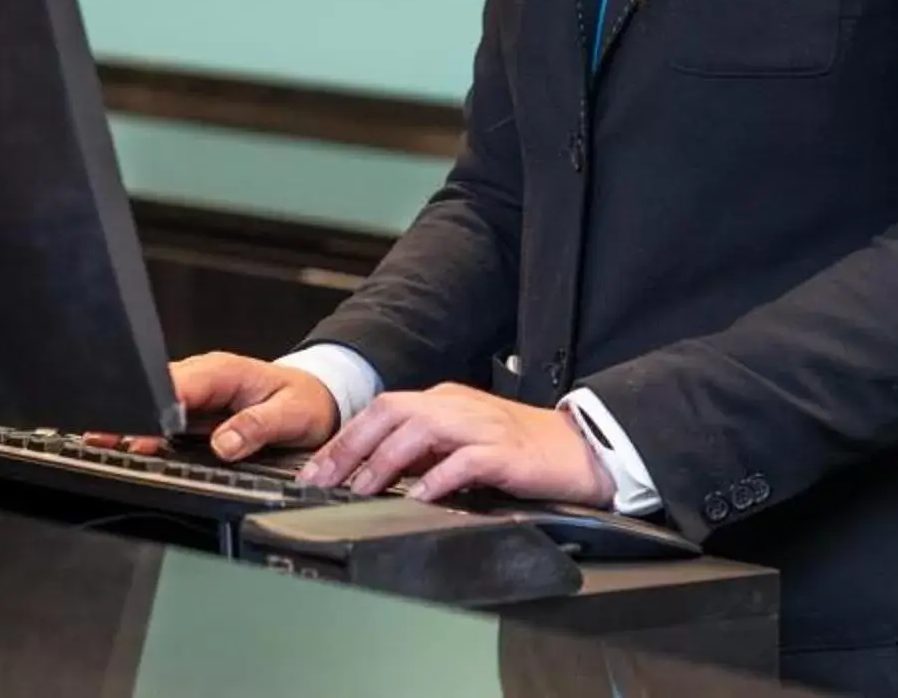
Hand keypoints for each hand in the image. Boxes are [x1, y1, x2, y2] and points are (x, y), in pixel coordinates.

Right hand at [84, 352, 341, 461]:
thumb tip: (224, 444)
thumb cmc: (306, 401)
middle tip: (102, 435)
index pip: (180, 384)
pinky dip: (148, 428)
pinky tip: (128, 442)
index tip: (136, 428)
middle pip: (158, 391)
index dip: (155, 406)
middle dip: (131, 413)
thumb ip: (257, 427)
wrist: (318, 397)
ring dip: (133, 422)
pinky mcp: (197, 408)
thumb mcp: (291, 415)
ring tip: (102, 440)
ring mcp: (198, 391)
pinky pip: (167, 415)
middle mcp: (205, 376)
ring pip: (157, 403)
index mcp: (224, 371)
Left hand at [300, 382, 615, 505]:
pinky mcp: (504, 451)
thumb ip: (425, 451)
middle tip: (323, 479)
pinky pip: (463, 460)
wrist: (581, 450)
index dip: (344, 439)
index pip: (381, 410)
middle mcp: (456, 406)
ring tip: (360, 489)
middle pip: (390, 412)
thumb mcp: (463, 443)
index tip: (316, 469)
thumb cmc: (522, 451)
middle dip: (350, 446)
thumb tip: (377, 471)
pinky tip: (419, 496)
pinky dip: (436, 478)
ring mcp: (480, 425)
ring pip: (419, 430)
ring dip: (383, 461)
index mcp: (443, 401)